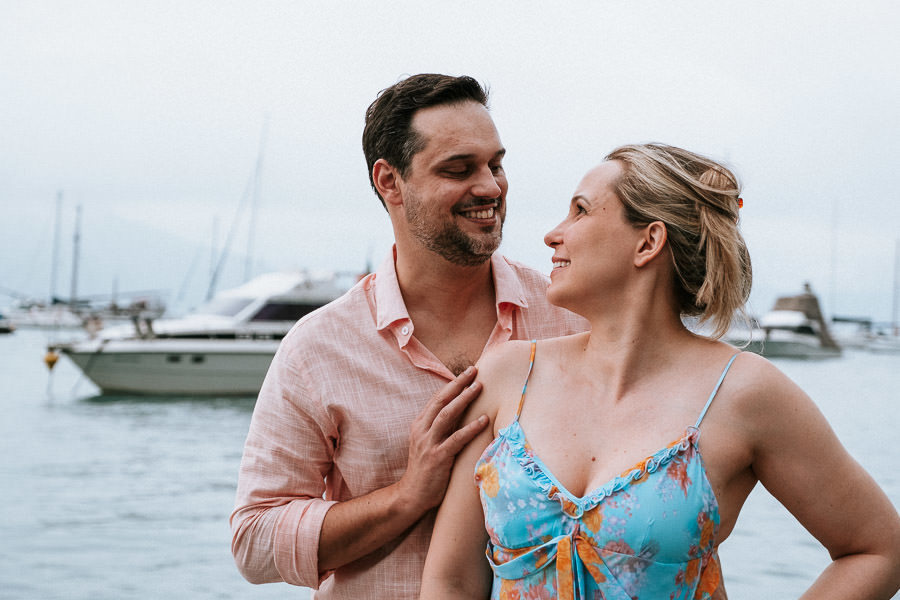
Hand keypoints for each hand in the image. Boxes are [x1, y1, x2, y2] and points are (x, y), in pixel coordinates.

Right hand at [398, 367, 487, 513]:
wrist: (412, 496)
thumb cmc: (426, 470)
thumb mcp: (429, 444)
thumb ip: (441, 428)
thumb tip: (461, 412)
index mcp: (419, 425)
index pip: (436, 399)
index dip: (452, 385)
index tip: (466, 373)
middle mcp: (422, 431)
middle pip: (440, 401)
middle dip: (458, 384)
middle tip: (474, 371)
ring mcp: (429, 443)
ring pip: (446, 415)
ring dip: (464, 399)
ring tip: (479, 387)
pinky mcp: (438, 458)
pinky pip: (456, 439)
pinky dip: (471, 428)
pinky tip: (484, 419)